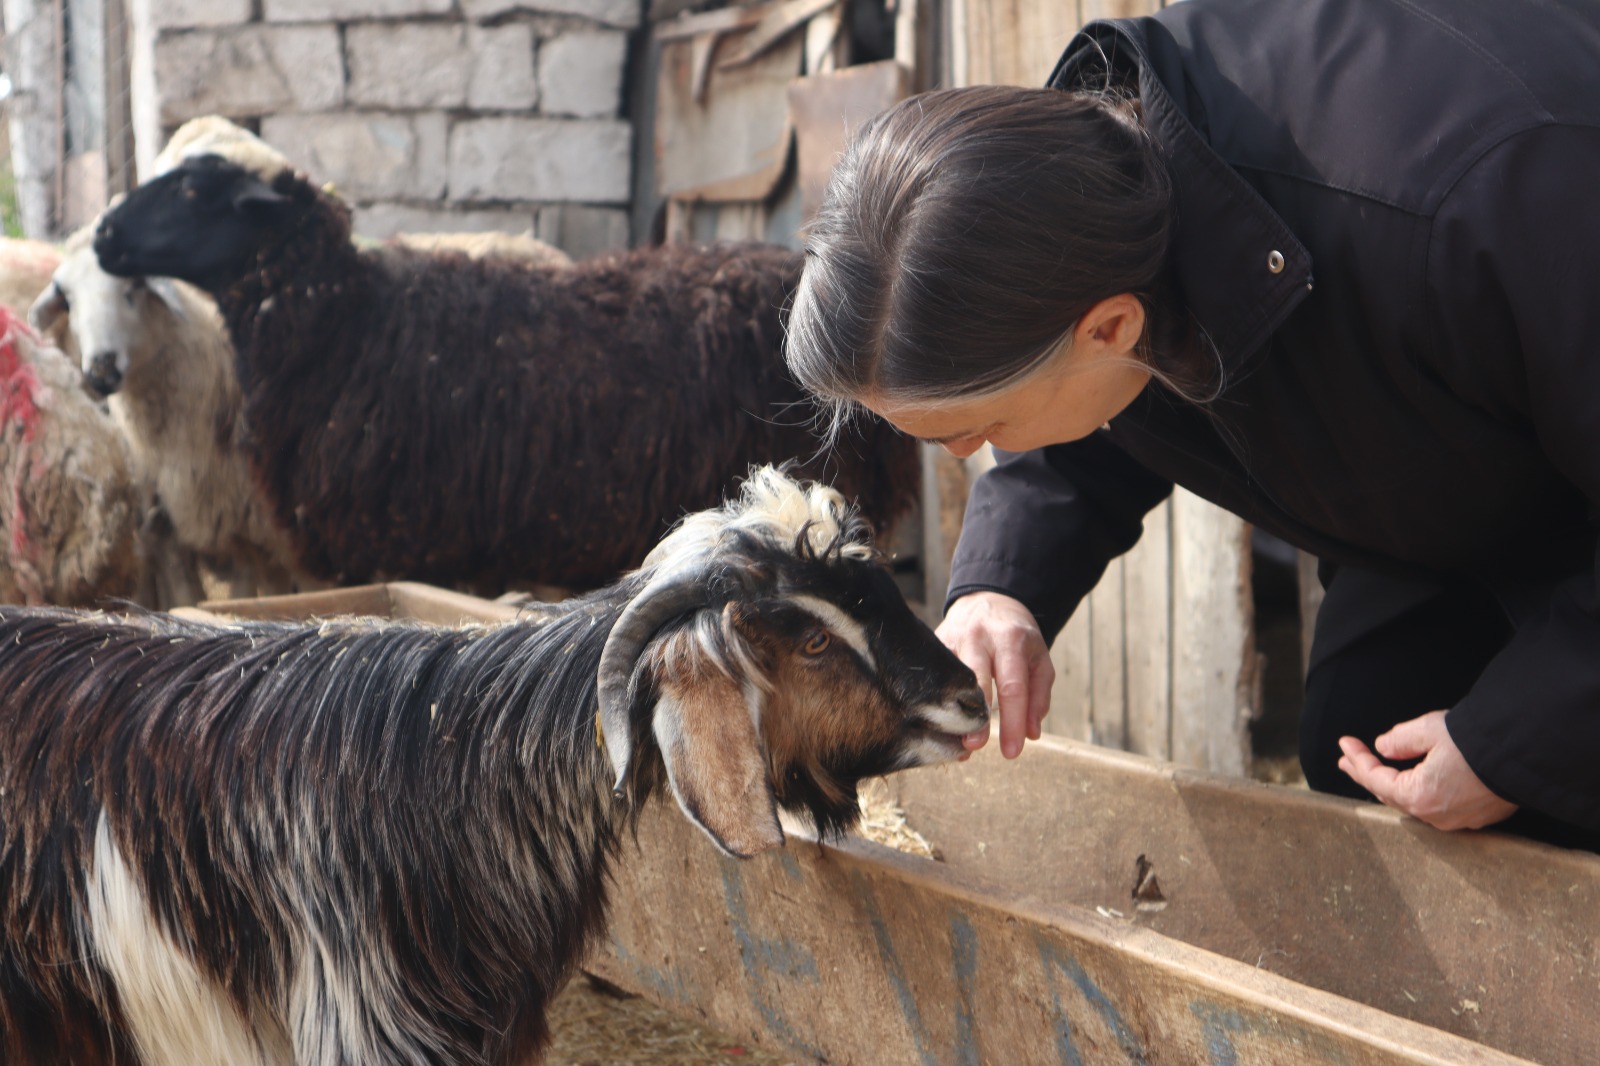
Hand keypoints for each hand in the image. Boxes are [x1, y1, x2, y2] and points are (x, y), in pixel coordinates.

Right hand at [936, 591, 1053, 758]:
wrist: (987, 600)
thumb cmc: (1016, 636)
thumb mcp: (1039, 658)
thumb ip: (1039, 695)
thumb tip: (1031, 734)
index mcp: (1010, 639)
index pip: (1012, 687)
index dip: (1012, 722)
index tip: (1012, 751)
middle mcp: (979, 637)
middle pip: (976, 682)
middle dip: (974, 717)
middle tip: (974, 746)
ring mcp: (952, 638)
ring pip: (948, 680)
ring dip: (950, 714)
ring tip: (956, 742)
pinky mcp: (933, 642)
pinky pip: (932, 675)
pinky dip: (936, 702)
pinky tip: (940, 725)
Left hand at [1337, 711, 1516, 830]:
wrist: (1526, 755)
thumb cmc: (1477, 742)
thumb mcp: (1428, 731)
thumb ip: (1400, 739)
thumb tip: (1383, 747)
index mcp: (1419, 797)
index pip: (1376, 779)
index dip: (1357, 760)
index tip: (1344, 743)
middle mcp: (1436, 816)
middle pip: (1391, 795)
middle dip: (1368, 775)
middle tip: (1349, 761)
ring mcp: (1458, 820)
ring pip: (1413, 804)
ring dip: (1392, 786)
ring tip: (1374, 771)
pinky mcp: (1478, 816)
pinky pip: (1437, 807)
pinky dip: (1418, 793)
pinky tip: (1413, 784)